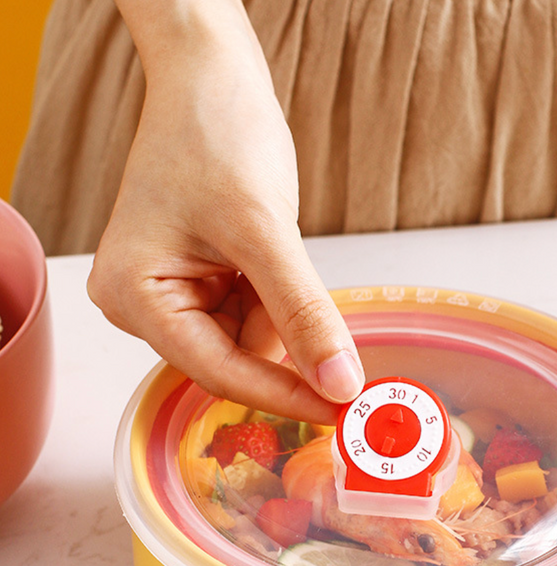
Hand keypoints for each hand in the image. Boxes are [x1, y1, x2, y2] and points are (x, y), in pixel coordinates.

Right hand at [88, 5, 363, 423]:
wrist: (211, 78)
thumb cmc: (214, 132)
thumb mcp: (264, 231)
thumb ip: (303, 315)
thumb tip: (339, 383)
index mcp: (134, 295)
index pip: (218, 372)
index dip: (283, 396)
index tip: (338, 412)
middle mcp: (143, 302)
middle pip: (232, 358)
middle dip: (283, 342)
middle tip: (334, 342)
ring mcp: (172, 292)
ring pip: (249, 338)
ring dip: (281, 312)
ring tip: (272, 247)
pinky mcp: (201, 281)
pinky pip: (251, 313)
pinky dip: (277, 299)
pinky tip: (270, 254)